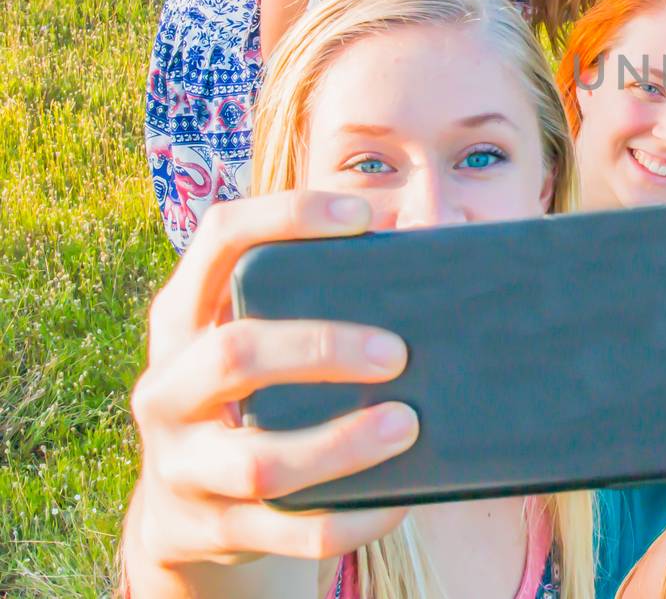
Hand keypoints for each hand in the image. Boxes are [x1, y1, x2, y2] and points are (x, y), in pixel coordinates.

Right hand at [123, 191, 418, 588]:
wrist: (182, 513)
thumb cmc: (246, 397)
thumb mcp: (250, 338)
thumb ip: (307, 297)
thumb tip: (416, 248)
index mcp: (181, 318)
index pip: (219, 238)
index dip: (289, 216)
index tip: (362, 216)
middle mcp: (168, 387)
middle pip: (234, 354)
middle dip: (323, 348)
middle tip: (399, 354)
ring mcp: (182, 465)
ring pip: (260, 461)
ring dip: (342, 444)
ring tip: (407, 425)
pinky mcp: (212, 528)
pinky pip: (289, 530)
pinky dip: (352, 516)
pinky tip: (400, 498)